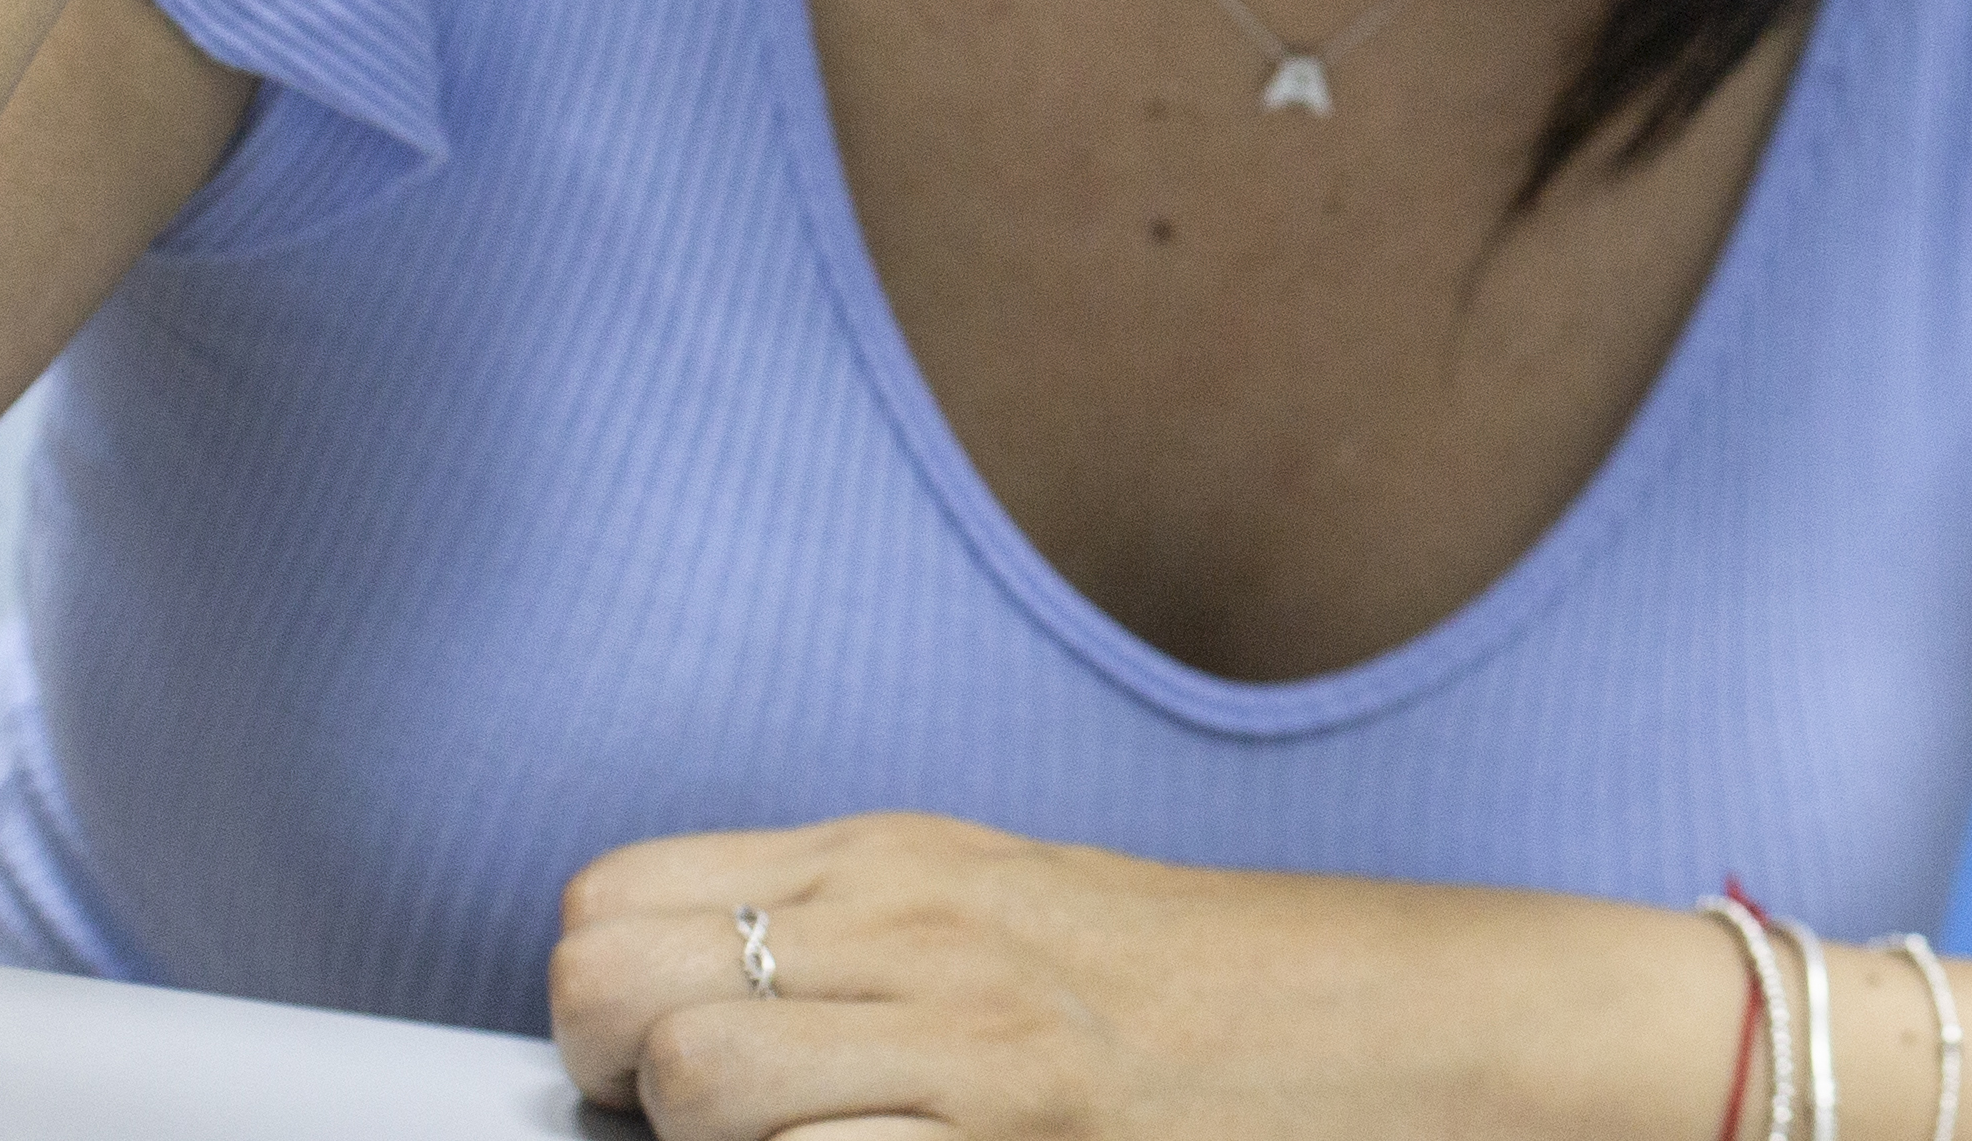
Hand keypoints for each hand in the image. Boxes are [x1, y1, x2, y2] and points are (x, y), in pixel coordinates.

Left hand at [551, 814, 1713, 1140]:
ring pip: (691, 1082)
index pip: (608, 901)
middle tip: (702, 1122)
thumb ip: (840, 936)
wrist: (1374, 1021)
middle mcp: (911, 920)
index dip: (596, 1000)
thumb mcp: (993, 911)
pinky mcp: (1009, 1124)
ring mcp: (964, 1028)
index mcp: (893, 858)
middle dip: (613, 1076)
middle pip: (606, 984)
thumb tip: (660, 1007)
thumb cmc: (1179, 988)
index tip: (641, 1061)